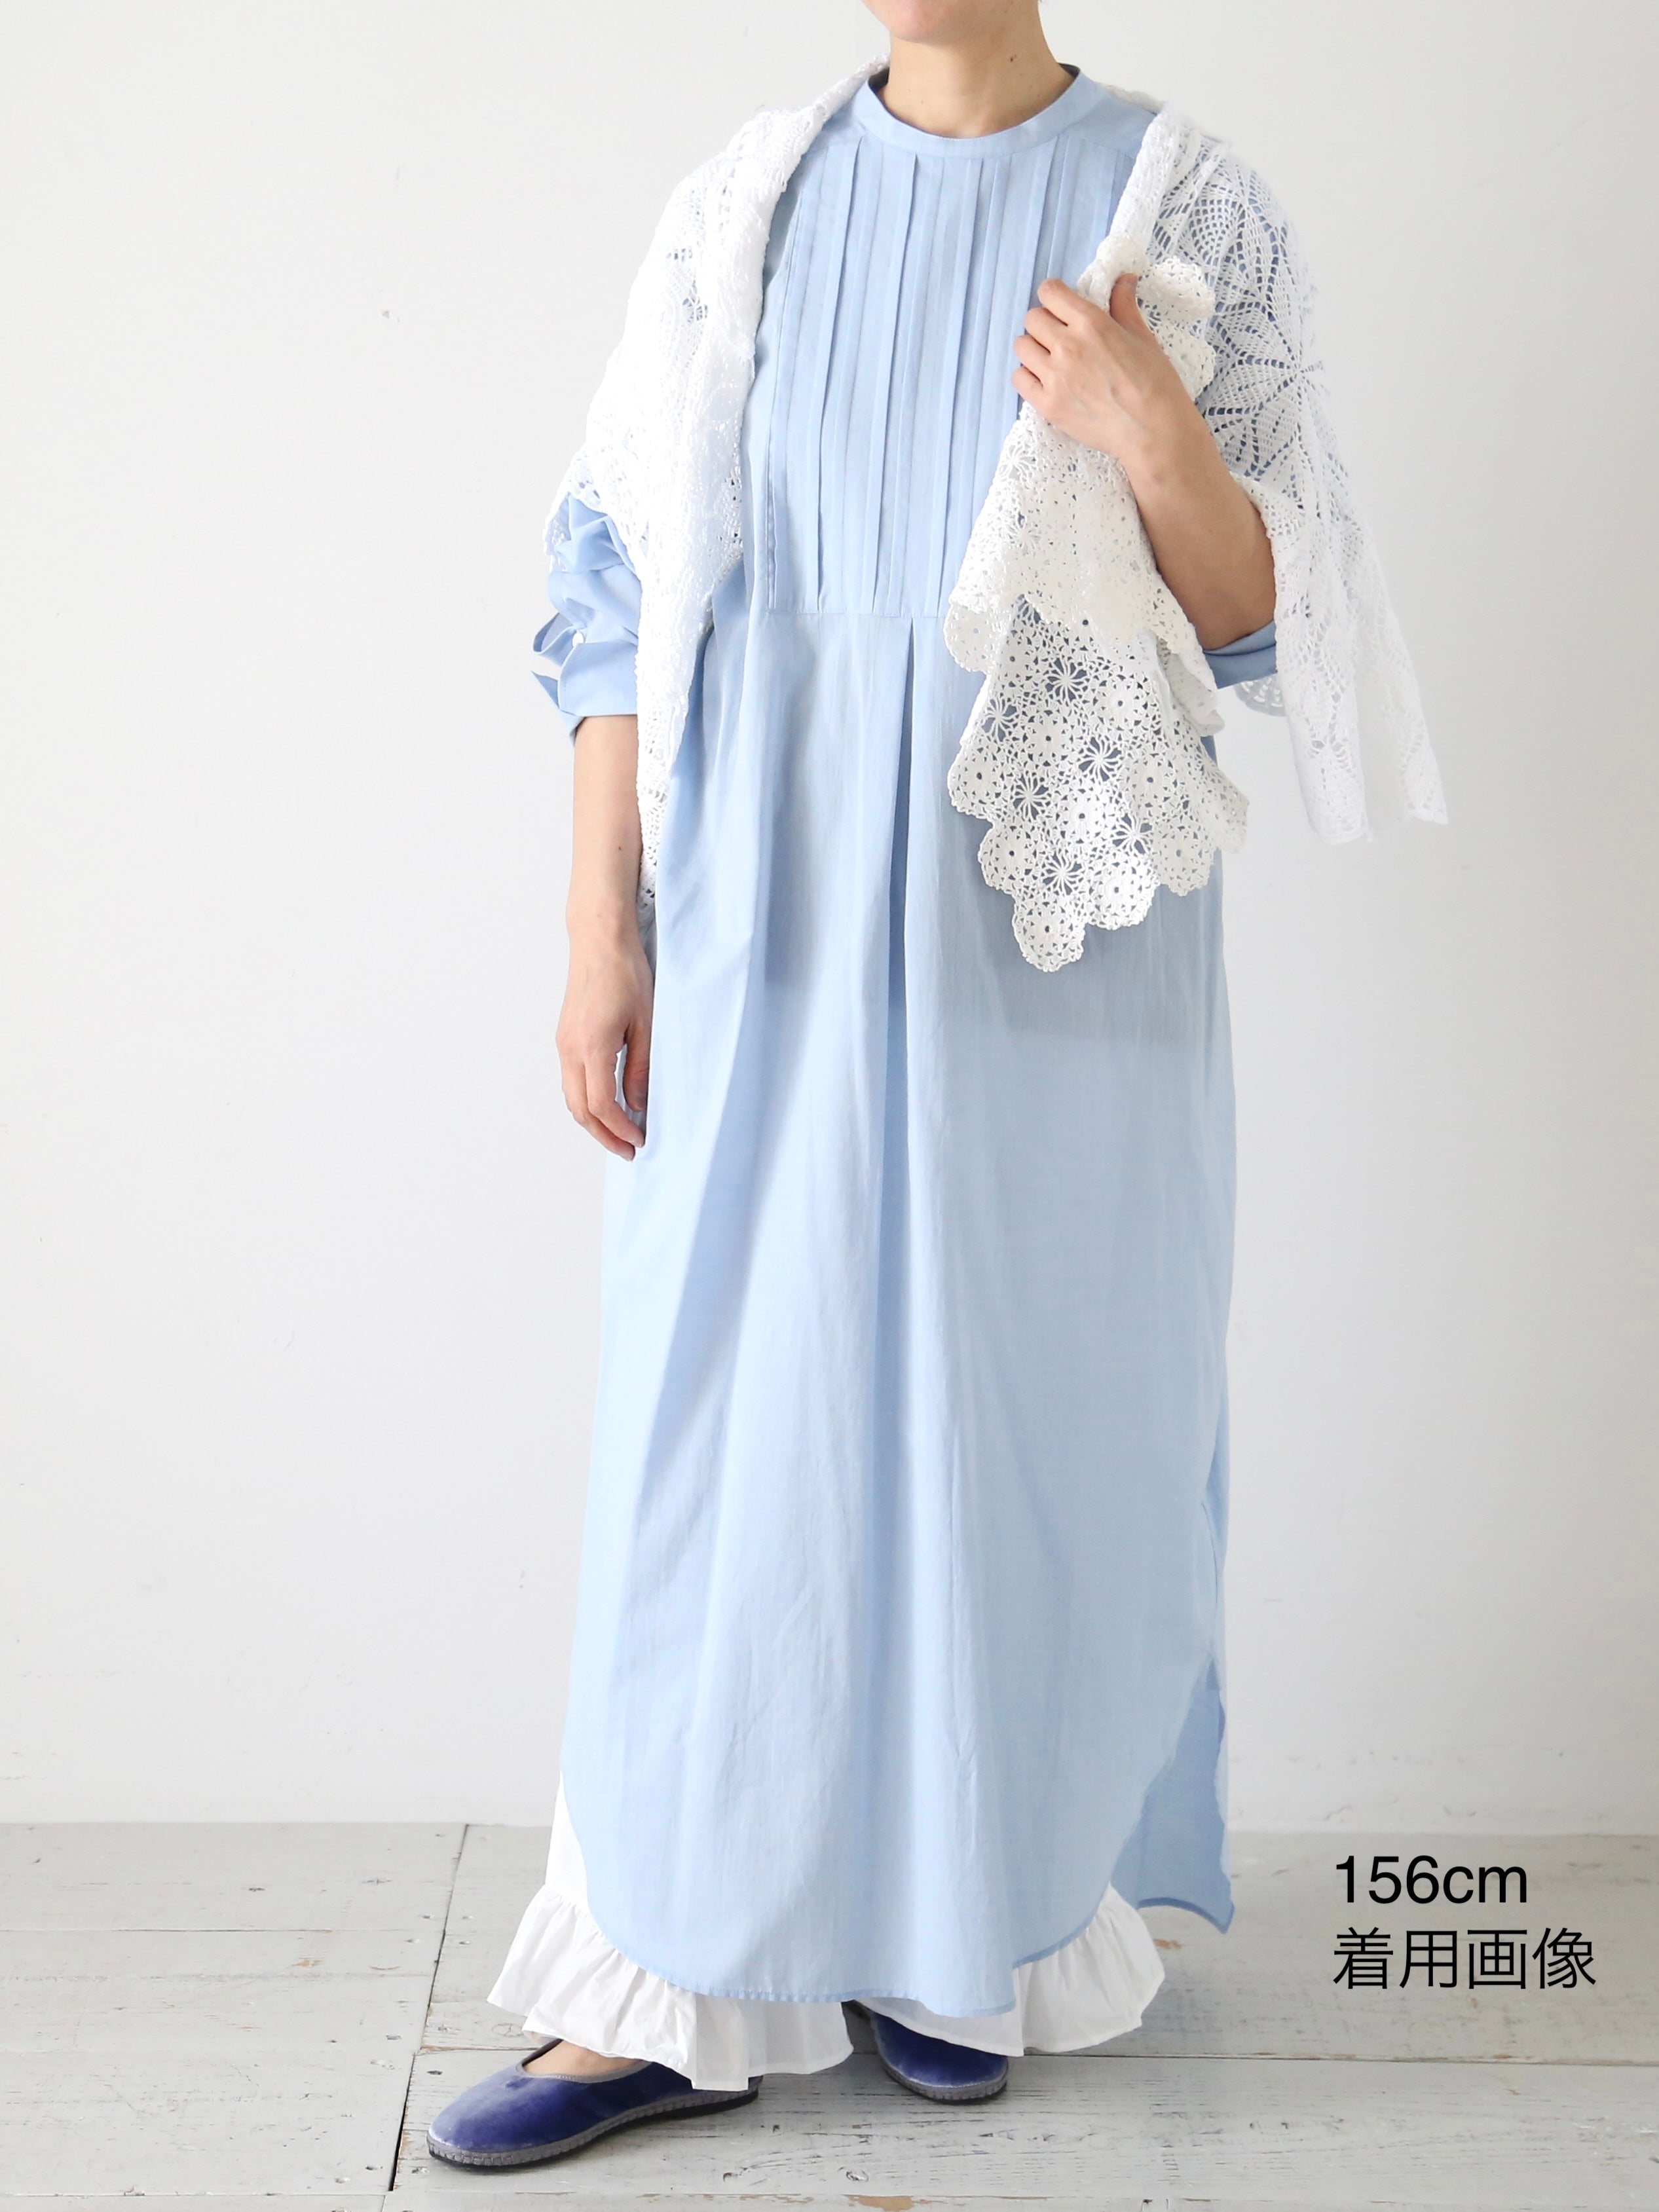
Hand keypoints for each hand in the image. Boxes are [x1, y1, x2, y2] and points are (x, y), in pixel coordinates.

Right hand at [557, 914, 652, 1158]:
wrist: (599, 941)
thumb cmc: (626, 974)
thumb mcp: (646, 1023)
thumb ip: (641, 1068)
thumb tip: (637, 1105)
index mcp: (592, 1045)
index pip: (601, 1104)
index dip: (619, 1128)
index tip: (639, 1140)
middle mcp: (570, 1048)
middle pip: (579, 1109)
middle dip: (603, 1135)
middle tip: (628, 1150)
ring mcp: (564, 1043)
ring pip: (571, 1097)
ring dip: (593, 1121)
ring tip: (619, 1134)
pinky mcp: (565, 1037)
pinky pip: (571, 1080)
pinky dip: (586, 1101)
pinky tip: (607, 1105)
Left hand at [1012, 272, 1208, 483]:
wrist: (1153, 431)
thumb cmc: (1155, 383)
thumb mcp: (1142, 337)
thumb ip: (1124, 305)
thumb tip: (1123, 278)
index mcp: (1091, 323)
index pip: (1050, 293)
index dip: (1053, 296)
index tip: (1060, 306)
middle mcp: (1067, 346)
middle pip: (1032, 319)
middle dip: (1044, 322)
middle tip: (1059, 336)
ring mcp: (1054, 377)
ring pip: (1021, 347)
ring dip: (1033, 348)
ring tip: (1050, 359)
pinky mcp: (1048, 405)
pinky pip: (1019, 379)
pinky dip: (1028, 376)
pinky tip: (1045, 381)